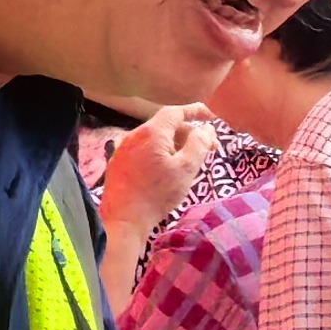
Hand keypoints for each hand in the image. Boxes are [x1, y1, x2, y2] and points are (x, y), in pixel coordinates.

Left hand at [101, 103, 213, 246]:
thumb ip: (199, 145)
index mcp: (152, 132)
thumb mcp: (186, 169)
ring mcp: (124, 147)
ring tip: (190, 162)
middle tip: (210, 150)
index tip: (212, 117)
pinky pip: (144, 149)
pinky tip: (168, 169)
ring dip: (176, 145)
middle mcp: (135, 134)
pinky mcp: (118, 161)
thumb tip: (206, 129)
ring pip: (156, 138)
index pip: (176, 112)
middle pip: (167, 126)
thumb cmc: (158, 194)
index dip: (196, 111)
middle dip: (190, 134)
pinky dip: (160, 153)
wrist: (124, 219)